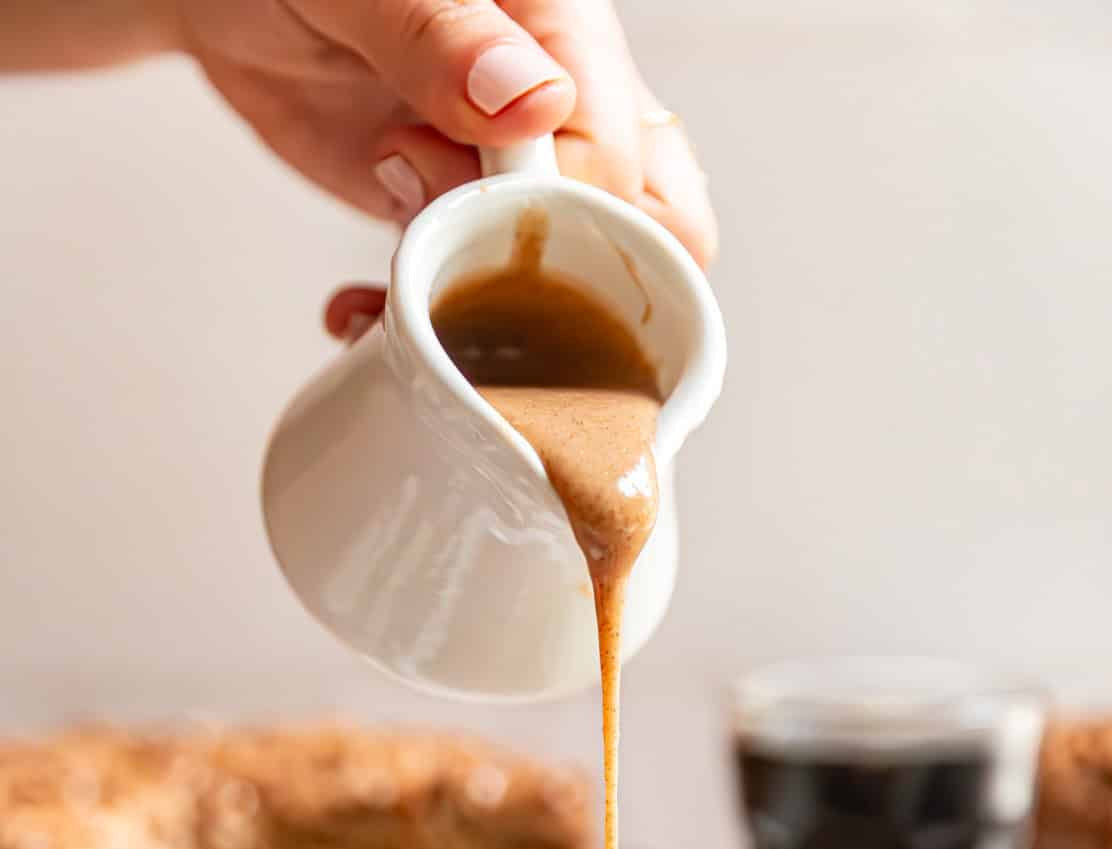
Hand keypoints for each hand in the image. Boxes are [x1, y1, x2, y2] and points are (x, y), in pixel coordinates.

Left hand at [174, 0, 715, 267]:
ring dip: (496, 320)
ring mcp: (530, 165)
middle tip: (439, 250)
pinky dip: (433, 324)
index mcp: (564, 27)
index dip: (545, 205)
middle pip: (657, 225)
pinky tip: (365, 312)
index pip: (621, 154)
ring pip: (590, 272)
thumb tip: (531, 100)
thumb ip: (436, 30)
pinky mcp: (477, 214)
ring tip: (392, 304)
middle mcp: (569, 97)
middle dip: (558, 278)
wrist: (224, 1)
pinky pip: (502, 293)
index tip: (439, 191)